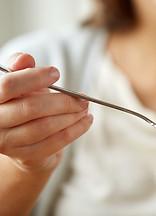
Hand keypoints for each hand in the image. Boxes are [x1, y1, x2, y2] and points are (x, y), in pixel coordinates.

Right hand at [0, 53, 92, 171]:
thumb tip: (25, 59)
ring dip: (72, 116)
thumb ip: (20, 68)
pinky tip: (86, 121)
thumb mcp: (21, 83)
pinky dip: (76, 130)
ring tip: (85, 108)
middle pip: (31, 108)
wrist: (24, 138)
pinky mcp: (25, 156)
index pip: (9, 85)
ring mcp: (8, 143)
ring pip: (45, 126)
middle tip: (82, 97)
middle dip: (63, 101)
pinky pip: (55, 142)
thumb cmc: (23, 103)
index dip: (34, 77)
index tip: (56, 73)